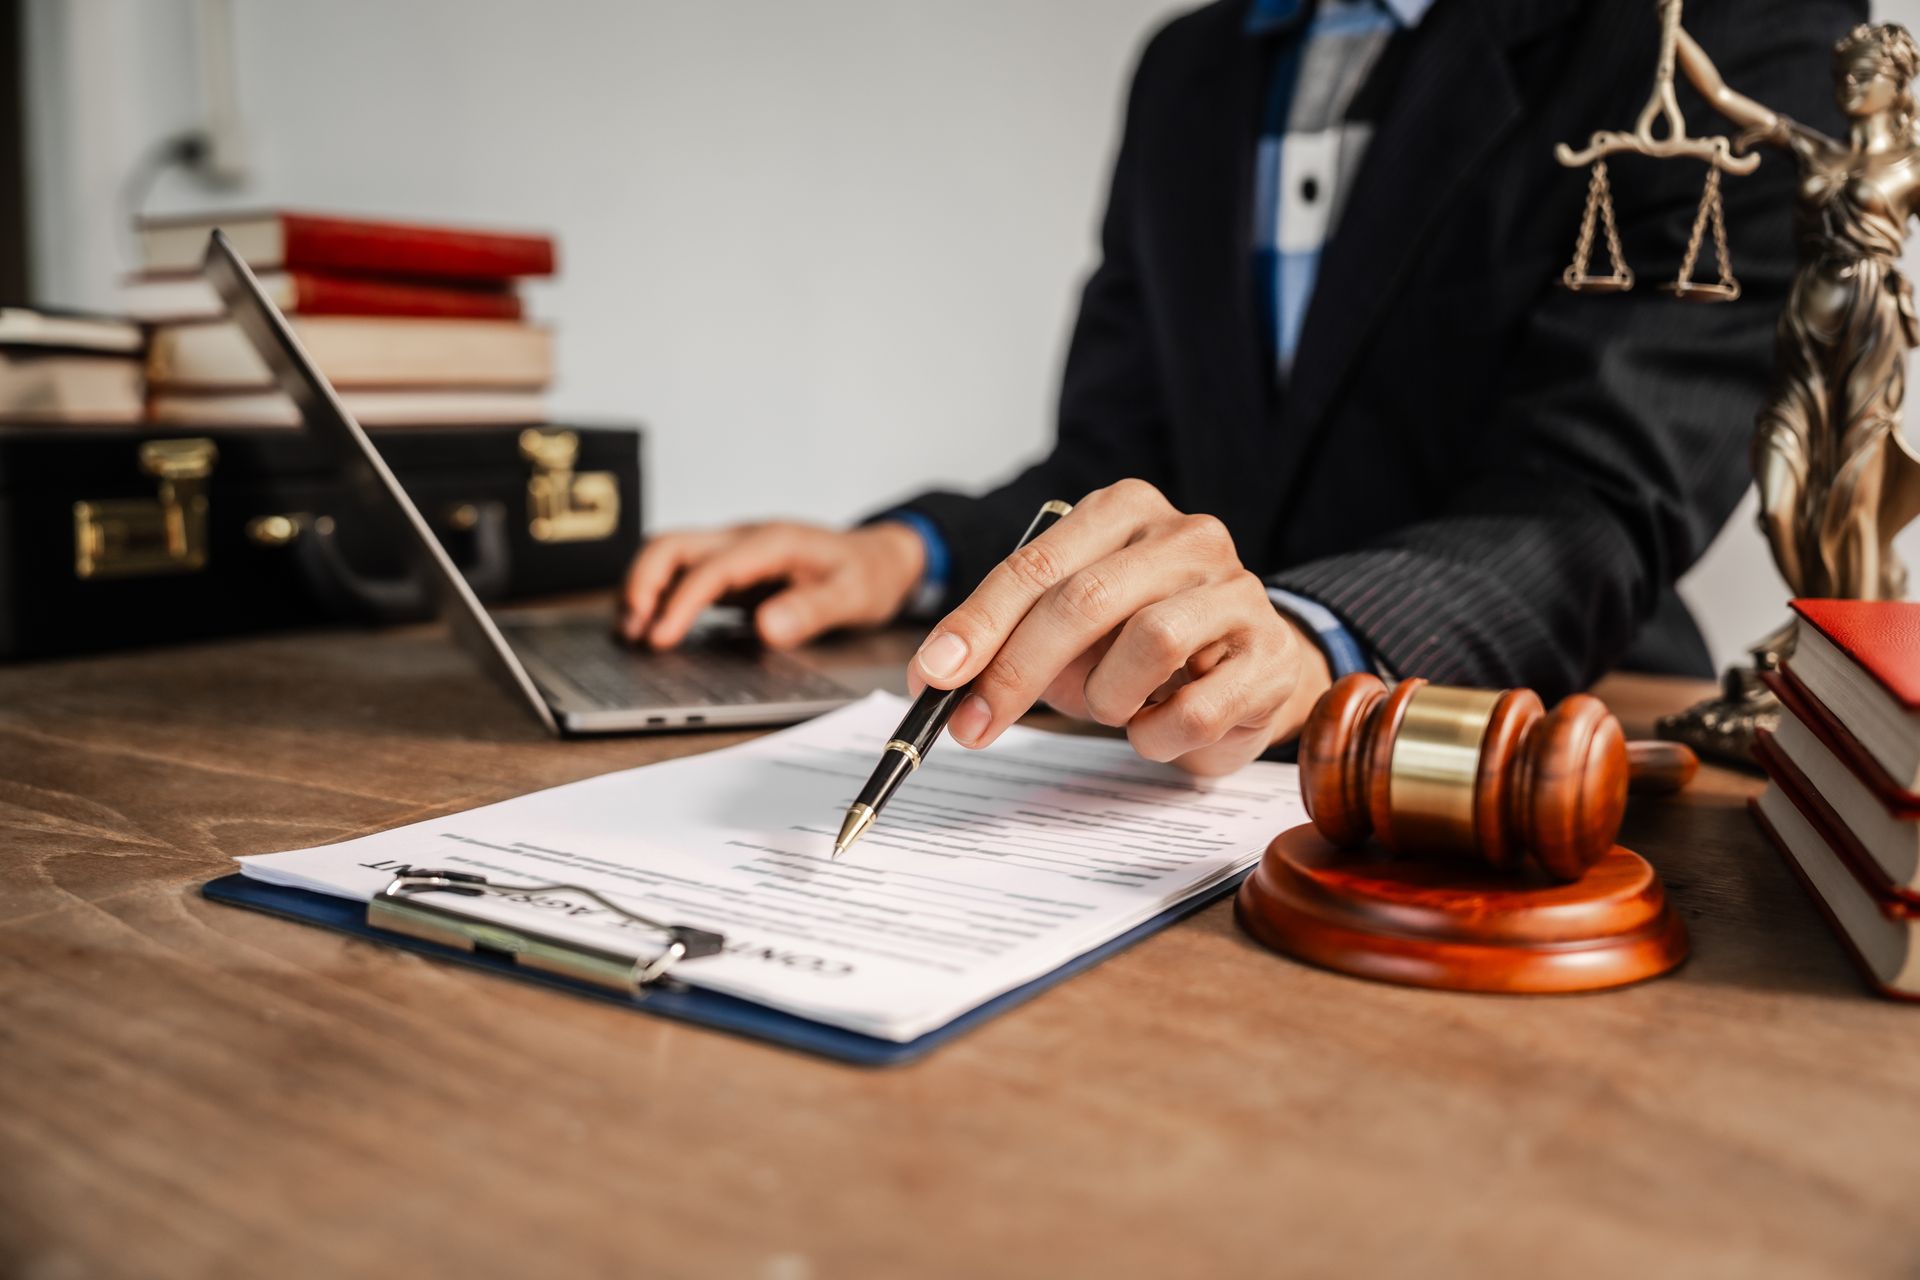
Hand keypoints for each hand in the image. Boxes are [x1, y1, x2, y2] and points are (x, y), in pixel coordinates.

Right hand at [620, 520, 924, 649]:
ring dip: (642, 588)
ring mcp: (733, 552)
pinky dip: (658, 596)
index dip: (679, 602)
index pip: (710, 568)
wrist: (879, 558)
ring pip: (669, 555)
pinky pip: (682, 574)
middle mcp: (744, 540)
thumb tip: (766, 628)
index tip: (660, 639)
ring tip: (630, 634)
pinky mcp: (730, 570)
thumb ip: (811, 611)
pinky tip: (651, 628)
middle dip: (642, 584)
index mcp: (771, 543)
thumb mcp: (853, 596)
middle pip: (672, 545)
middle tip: (631, 632)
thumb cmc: (866, 574)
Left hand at [909, 479, 1330, 775]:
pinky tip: (1155, 728)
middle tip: (974, 726)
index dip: (977, 624)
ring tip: (1111, 709)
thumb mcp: (1073, 627)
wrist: (1255, 666)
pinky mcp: (1268, 655)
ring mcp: (1236, 591)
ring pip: (1147, 645)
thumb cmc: (1146, 642)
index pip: (1035, 565)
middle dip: (1016, 671)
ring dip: (1105, 698)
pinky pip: (1194, 709)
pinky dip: (1155, 734)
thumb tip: (941, 678)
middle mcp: (1186, 536)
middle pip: (1083, 600)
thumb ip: (1013, 639)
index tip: (931, 675)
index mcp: (1125, 511)